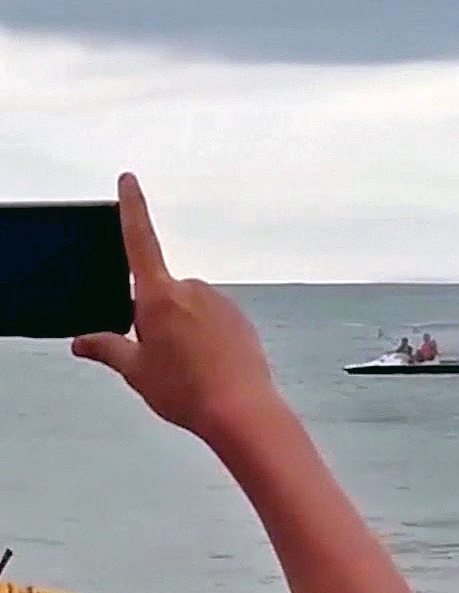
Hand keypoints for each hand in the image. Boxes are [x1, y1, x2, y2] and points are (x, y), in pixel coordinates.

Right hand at [73, 173, 276, 442]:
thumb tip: (83, 342)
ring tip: (189, 370)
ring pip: (189, 309)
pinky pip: (214, 322)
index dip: (132, 208)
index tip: (129, 181)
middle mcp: (192, 291)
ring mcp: (220, 303)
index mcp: (159, 297)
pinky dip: (207, 340)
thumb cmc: (190, 392)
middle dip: (156, 317)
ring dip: (184, 330)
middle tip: (162, 358)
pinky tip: (208, 369)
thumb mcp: (136, 372)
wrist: (242, 411)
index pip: (139, 241)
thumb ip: (107, 349)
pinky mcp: (240, 318)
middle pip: (161, 292)